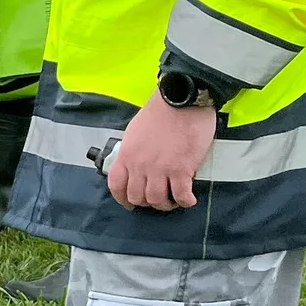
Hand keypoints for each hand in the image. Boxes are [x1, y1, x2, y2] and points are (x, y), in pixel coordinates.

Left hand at [106, 94, 216, 210]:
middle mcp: (140, 165)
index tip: (130, 204)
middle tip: (157, 199)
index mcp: (126, 155)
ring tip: (173, 200)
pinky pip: (181, 195)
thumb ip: (133, 151)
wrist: (182, 100)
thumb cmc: (161, 112)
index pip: (116, 186)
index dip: (122, 199)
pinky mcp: (181, 169)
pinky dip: (185, 201)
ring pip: (157, 200)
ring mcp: (160, 169)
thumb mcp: (135, 131)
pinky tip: (189, 199)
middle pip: (137, 197)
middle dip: (146, 203)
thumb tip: (136, 164)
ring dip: (165, 205)